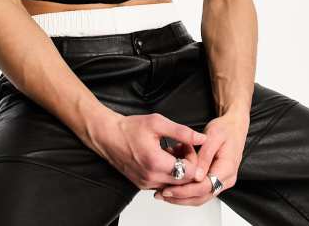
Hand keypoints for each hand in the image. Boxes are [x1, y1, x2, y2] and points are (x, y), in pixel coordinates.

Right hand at [87, 112, 207, 190]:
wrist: (108, 136)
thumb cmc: (129, 128)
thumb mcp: (158, 123)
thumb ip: (182, 132)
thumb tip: (201, 138)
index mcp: (156, 163)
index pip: (191, 173)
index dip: (194, 158)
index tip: (187, 145)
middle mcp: (151, 178)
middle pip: (184, 181)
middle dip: (187, 163)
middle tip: (180, 146)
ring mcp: (146, 183)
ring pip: (174, 184)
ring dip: (178, 169)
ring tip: (171, 150)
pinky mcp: (142, 185)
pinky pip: (163, 184)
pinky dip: (167, 173)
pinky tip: (162, 157)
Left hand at [153, 112, 249, 205]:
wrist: (234, 126)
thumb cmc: (225, 129)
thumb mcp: (213, 136)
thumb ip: (205, 156)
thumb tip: (196, 176)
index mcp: (226, 169)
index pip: (205, 187)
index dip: (185, 190)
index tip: (169, 189)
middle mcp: (226, 179)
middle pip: (202, 196)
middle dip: (181, 197)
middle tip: (162, 194)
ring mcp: (221, 181)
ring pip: (200, 196)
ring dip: (182, 197)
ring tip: (163, 193)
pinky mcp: (215, 179)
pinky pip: (200, 189)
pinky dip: (186, 189)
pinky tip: (172, 185)